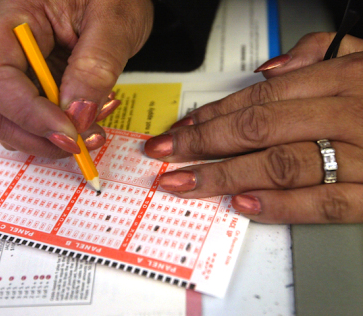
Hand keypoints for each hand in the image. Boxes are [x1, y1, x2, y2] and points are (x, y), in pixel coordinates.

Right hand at [0, 0, 152, 156]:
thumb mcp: (114, 21)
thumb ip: (96, 65)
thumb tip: (76, 113)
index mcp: (16, 20)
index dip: (28, 114)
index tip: (68, 133)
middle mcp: (10, 50)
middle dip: (39, 136)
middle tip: (82, 143)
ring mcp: (25, 72)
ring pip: (17, 123)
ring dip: (53, 139)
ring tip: (94, 127)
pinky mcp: (42, 87)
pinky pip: (42, 121)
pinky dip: (65, 131)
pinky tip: (92, 117)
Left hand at [144, 32, 362, 223]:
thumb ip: (319, 56)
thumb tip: (267, 70)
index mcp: (341, 77)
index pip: (256, 98)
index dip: (210, 116)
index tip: (178, 130)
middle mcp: (348, 110)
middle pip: (257, 127)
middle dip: (202, 144)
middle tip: (165, 155)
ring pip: (280, 162)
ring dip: (225, 175)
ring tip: (186, 183)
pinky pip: (326, 200)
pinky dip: (282, 204)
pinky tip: (245, 204)